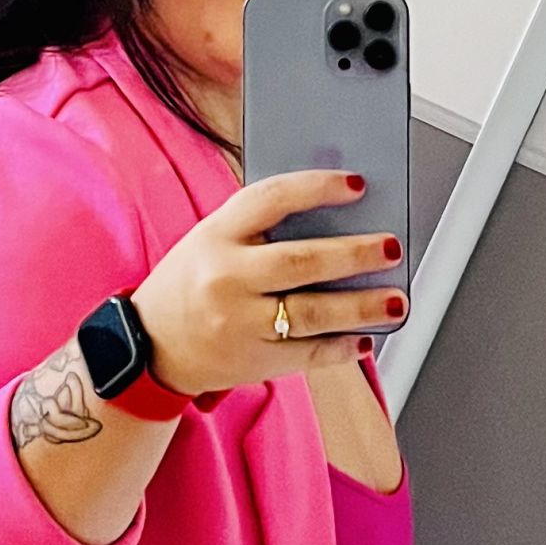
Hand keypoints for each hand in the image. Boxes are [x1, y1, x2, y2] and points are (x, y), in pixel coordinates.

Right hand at [128, 169, 403, 397]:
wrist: (150, 345)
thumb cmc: (190, 284)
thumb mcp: (211, 241)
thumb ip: (260, 228)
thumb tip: (336, 219)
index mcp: (215, 235)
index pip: (271, 199)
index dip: (318, 188)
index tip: (357, 185)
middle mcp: (226, 278)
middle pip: (303, 261)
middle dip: (355, 253)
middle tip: (391, 246)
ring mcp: (239, 323)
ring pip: (313, 312)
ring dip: (362, 306)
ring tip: (396, 299)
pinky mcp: (252, 360)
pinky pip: (308, 354)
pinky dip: (342, 346)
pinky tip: (365, 337)